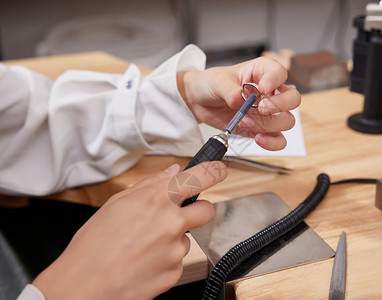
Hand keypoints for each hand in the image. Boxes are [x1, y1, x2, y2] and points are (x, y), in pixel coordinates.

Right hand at [32, 162, 226, 299]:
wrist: (83, 287)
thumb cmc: (92, 246)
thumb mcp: (116, 204)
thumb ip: (149, 185)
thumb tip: (171, 174)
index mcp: (156, 199)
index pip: (200, 177)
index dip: (214, 171)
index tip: (218, 170)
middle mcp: (171, 222)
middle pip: (207, 210)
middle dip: (198, 210)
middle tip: (179, 215)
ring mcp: (175, 249)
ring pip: (187, 237)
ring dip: (173, 238)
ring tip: (144, 245)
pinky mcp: (175, 272)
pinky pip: (178, 260)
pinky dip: (166, 259)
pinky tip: (144, 261)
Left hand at [177, 57, 300, 150]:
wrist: (199, 102)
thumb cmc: (211, 84)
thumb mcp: (218, 82)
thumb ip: (230, 90)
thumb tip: (241, 100)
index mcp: (261, 72)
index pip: (280, 72)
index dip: (275, 80)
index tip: (263, 88)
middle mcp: (270, 92)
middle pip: (293, 99)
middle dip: (280, 106)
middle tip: (261, 108)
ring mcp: (268, 113)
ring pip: (286, 121)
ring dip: (267, 125)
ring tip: (245, 121)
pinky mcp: (262, 129)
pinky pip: (278, 139)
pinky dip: (272, 142)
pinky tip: (258, 138)